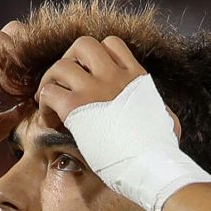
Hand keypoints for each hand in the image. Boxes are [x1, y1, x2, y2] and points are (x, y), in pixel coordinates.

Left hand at [35, 36, 180, 140]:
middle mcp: (114, 77)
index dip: (95, 55)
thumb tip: (159, 111)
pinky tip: (50, 121)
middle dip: (69, 59)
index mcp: (135, 77)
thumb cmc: (160, 150)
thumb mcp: (166, 119)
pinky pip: (49, 92)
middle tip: (65, 82)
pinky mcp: (75, 108)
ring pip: (60, 66)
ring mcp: (94, 90)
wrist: (151, 166)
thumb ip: (157, 108)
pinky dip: (44, 105)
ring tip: (51, 102)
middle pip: (83, 44)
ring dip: (50, 82)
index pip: (112, 44)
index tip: (89, 74)